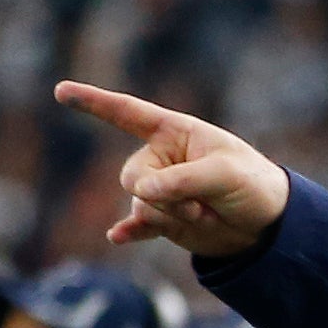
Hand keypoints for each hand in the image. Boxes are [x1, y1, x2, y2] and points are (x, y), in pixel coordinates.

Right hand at [52, 81, 290, 257]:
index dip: (93, 101)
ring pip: (139, 205)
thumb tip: (141, 194)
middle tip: (201, 203)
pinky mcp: (164, 220)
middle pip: (132, 176)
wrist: (267, 225)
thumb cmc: (252, 184)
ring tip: (205, 214)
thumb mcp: (224, 174)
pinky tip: (118, 237)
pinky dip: (130, 231)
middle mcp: (161, 159)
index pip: (127, 112)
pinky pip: (136, 225)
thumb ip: (182, 180)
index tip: (60, 90)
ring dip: (172, 215)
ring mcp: (160, 191)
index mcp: (175, 132)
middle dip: (163, 195)